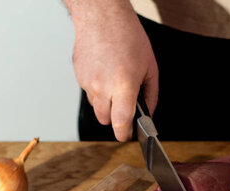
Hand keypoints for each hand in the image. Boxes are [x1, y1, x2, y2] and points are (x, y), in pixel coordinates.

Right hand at [71, 2, 157, 140]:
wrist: (102, 16)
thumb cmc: (128, 36)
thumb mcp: (150, 67)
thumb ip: (151, 94)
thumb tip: (149, 113)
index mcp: (123, 85)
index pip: (120, 123)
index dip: (124, 134)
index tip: (127, 135)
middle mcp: (103, 87)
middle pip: (105, 120)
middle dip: (116, 119)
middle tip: (125, 108)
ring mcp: (88, 83)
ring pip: (96, 107)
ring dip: (106, 104)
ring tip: (115, 84)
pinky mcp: (79, 77)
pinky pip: (89, 93)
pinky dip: (97, 90)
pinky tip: (105, 73)